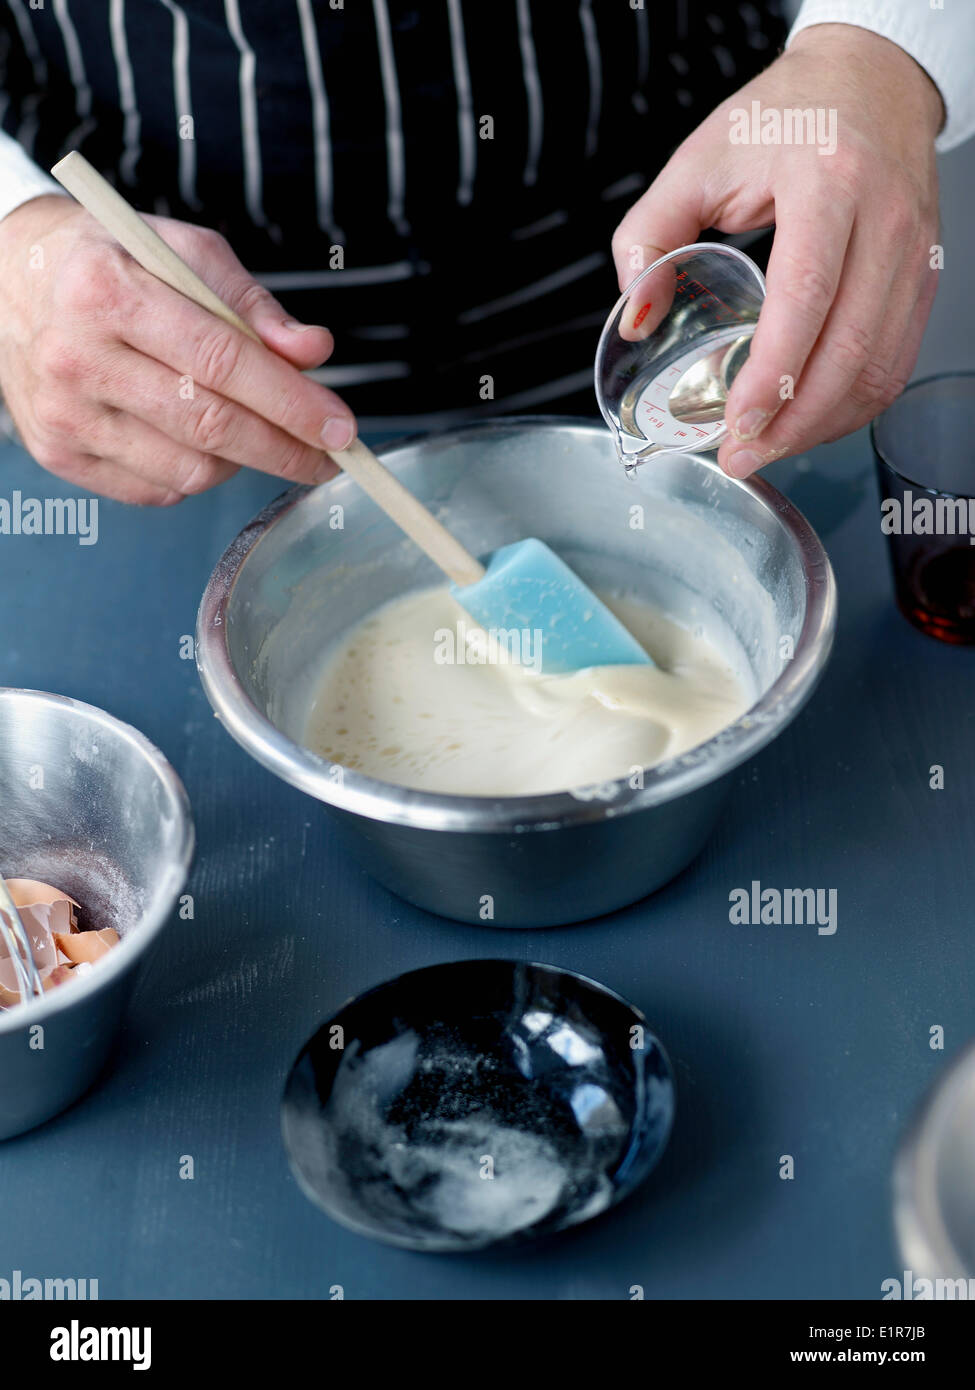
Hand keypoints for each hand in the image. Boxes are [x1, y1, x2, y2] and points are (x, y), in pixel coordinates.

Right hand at [0, 195, 353, 503]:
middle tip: (329, 458)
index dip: (292, 402)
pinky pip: (158, 490)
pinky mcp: (59, 454)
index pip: (222, 361)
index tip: (341, 428)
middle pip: (211, 425)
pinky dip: (196, 473)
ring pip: (190, 470)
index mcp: (107, 291)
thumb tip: (314, 353)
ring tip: (246, 427)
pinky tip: (194, 438)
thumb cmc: (111, 262)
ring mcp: (64, 413)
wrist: (8, 281)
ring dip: (241, 460)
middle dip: (286, 449)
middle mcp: (76, 356)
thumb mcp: (183, 253)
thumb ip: (253, 305)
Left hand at [612, 24, 942, 477]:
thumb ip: (649, 236)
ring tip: (768, 449)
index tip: (736, 423)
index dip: (773, 374)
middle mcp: (883, 218)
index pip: (807, 297)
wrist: (870, 77)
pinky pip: (896, 361)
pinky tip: (811, 422)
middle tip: (741, 458)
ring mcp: (913, 251)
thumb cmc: (784, 116)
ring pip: (878, 367)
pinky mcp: (925, 276)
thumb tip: (635, 321)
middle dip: (792, 423)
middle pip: (848, 349)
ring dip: (822, 425)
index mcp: (826, 181)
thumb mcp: (697, 159)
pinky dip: (854, 406)